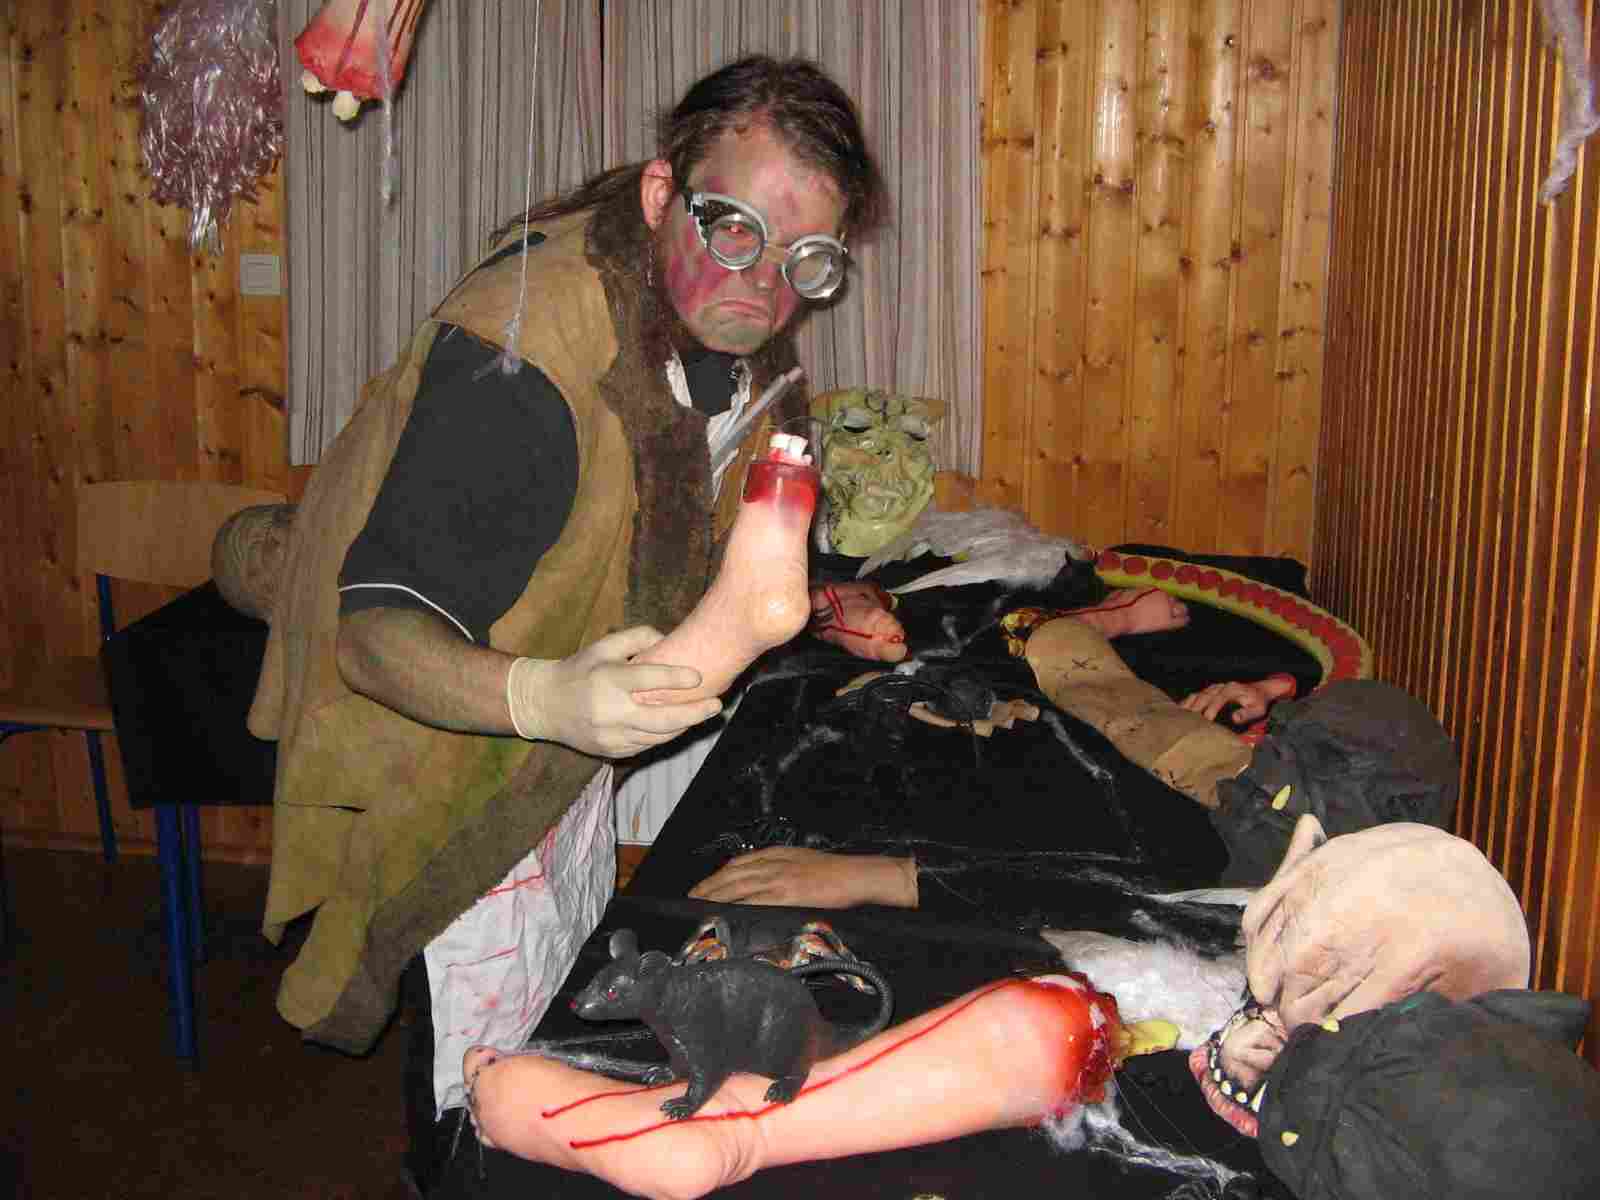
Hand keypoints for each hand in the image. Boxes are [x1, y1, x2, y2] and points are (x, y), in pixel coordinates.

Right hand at [506, 626, 721, 756]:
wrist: (544, 705)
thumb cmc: (579, 670)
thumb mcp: (602, 646)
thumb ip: (637, 637)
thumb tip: (669, 638)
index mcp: (608, 681)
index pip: (648, 680)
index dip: (676, 678)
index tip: (699, 677)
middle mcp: (610, 712)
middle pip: (662, 719)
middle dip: (694, 714)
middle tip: (716, 706)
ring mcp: (611, 736)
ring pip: (659, 737)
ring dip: (684, 726)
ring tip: (703, 714)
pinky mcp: (611, 751)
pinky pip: (647, 746)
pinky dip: (665, 735)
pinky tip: (678, 725)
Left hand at [688, 848, 917, 908]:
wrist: (855, 875)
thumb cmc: (834, 871)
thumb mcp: (802, 860)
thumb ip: (781, 867)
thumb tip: (762, 881)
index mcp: (778, 854)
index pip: (739, 863)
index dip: (719, 874)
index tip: (705, 884)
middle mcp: (774, 864)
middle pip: (733, 874)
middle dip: (710, 886)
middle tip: (692, 897)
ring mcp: (779, 879)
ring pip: (738, 886)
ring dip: (716, 896)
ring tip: (701, 906)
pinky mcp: (786, 894)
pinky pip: (755, 901)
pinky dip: (738, 906)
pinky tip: (727, 913)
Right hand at [1180, 679, 1277, 724]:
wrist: (1259, 690)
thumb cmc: (1258, 702)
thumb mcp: (1258, 709)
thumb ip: (1247, 713)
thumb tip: (1234, 718)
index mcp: (1232, 689)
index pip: (1219, 698)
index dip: (1211, 708)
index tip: (1206, 720)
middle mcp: (1221, 687)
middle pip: (1204, 696)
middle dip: (1196, 708)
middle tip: (1188, 721)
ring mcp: (1214, 688)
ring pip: (1198, 694)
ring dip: (1189, 705)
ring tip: (1180, 716)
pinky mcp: (1210, 691)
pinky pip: (1196, 695)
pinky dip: (1187, 702)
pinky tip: (1180, 710)